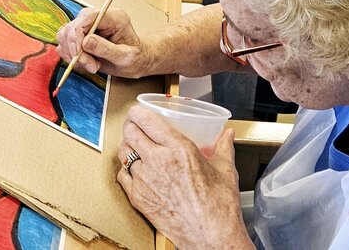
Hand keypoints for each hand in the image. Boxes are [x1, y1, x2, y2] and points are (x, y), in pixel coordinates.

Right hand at [55, 7, 151, 77]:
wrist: (136, 62)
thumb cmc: (136, 58)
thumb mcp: (126, 57)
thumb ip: (106, 49)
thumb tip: (85, 42)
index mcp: (113, 17)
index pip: (86, 17)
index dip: (77, 35)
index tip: (79, 55)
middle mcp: (97, 18)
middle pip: (72, 27)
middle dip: (76, 50)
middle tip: (91, 66)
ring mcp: (87, 27)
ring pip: (64, 36)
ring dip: (74, 56)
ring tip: (92, 65)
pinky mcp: (80, 36)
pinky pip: (65, 45)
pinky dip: (71, 58)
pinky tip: (86, 63)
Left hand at [117, 107, 250, 248]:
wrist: (212, 238)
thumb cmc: (219, 207)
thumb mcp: (225, 171)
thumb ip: (224, 147)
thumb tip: (227, 134)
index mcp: (179, 149)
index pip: (146, 121)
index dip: (137, 113)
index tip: (138, 112)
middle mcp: (158, 161)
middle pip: (129, 133)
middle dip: (130, 127)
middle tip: (135, 127)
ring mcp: (145, 180)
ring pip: (123, 153)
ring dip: (127, 147)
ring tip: (135, 147)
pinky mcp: (138, 198)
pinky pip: (122, 176)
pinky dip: (126, 170)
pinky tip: (135, 170)